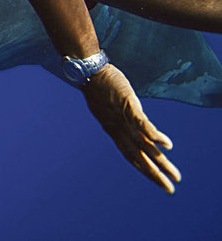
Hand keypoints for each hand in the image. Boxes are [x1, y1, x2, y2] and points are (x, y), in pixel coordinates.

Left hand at [81, 64, 180, 193]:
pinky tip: (168, 145)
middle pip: (140, 157)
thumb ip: (122, 119)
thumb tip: (133, 126)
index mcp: (114, 131)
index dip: (143, 169)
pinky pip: (143, 124)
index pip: (131, 156)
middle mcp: (120, 129)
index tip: (156, 180)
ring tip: (175, 175)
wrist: (88, 72)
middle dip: (155, 174)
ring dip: (160, 161)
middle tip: (169, 190)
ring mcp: (124, 119)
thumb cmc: (99, 88)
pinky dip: (155, 135)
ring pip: (145, 146)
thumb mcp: (110, 109)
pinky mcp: (129, 106)